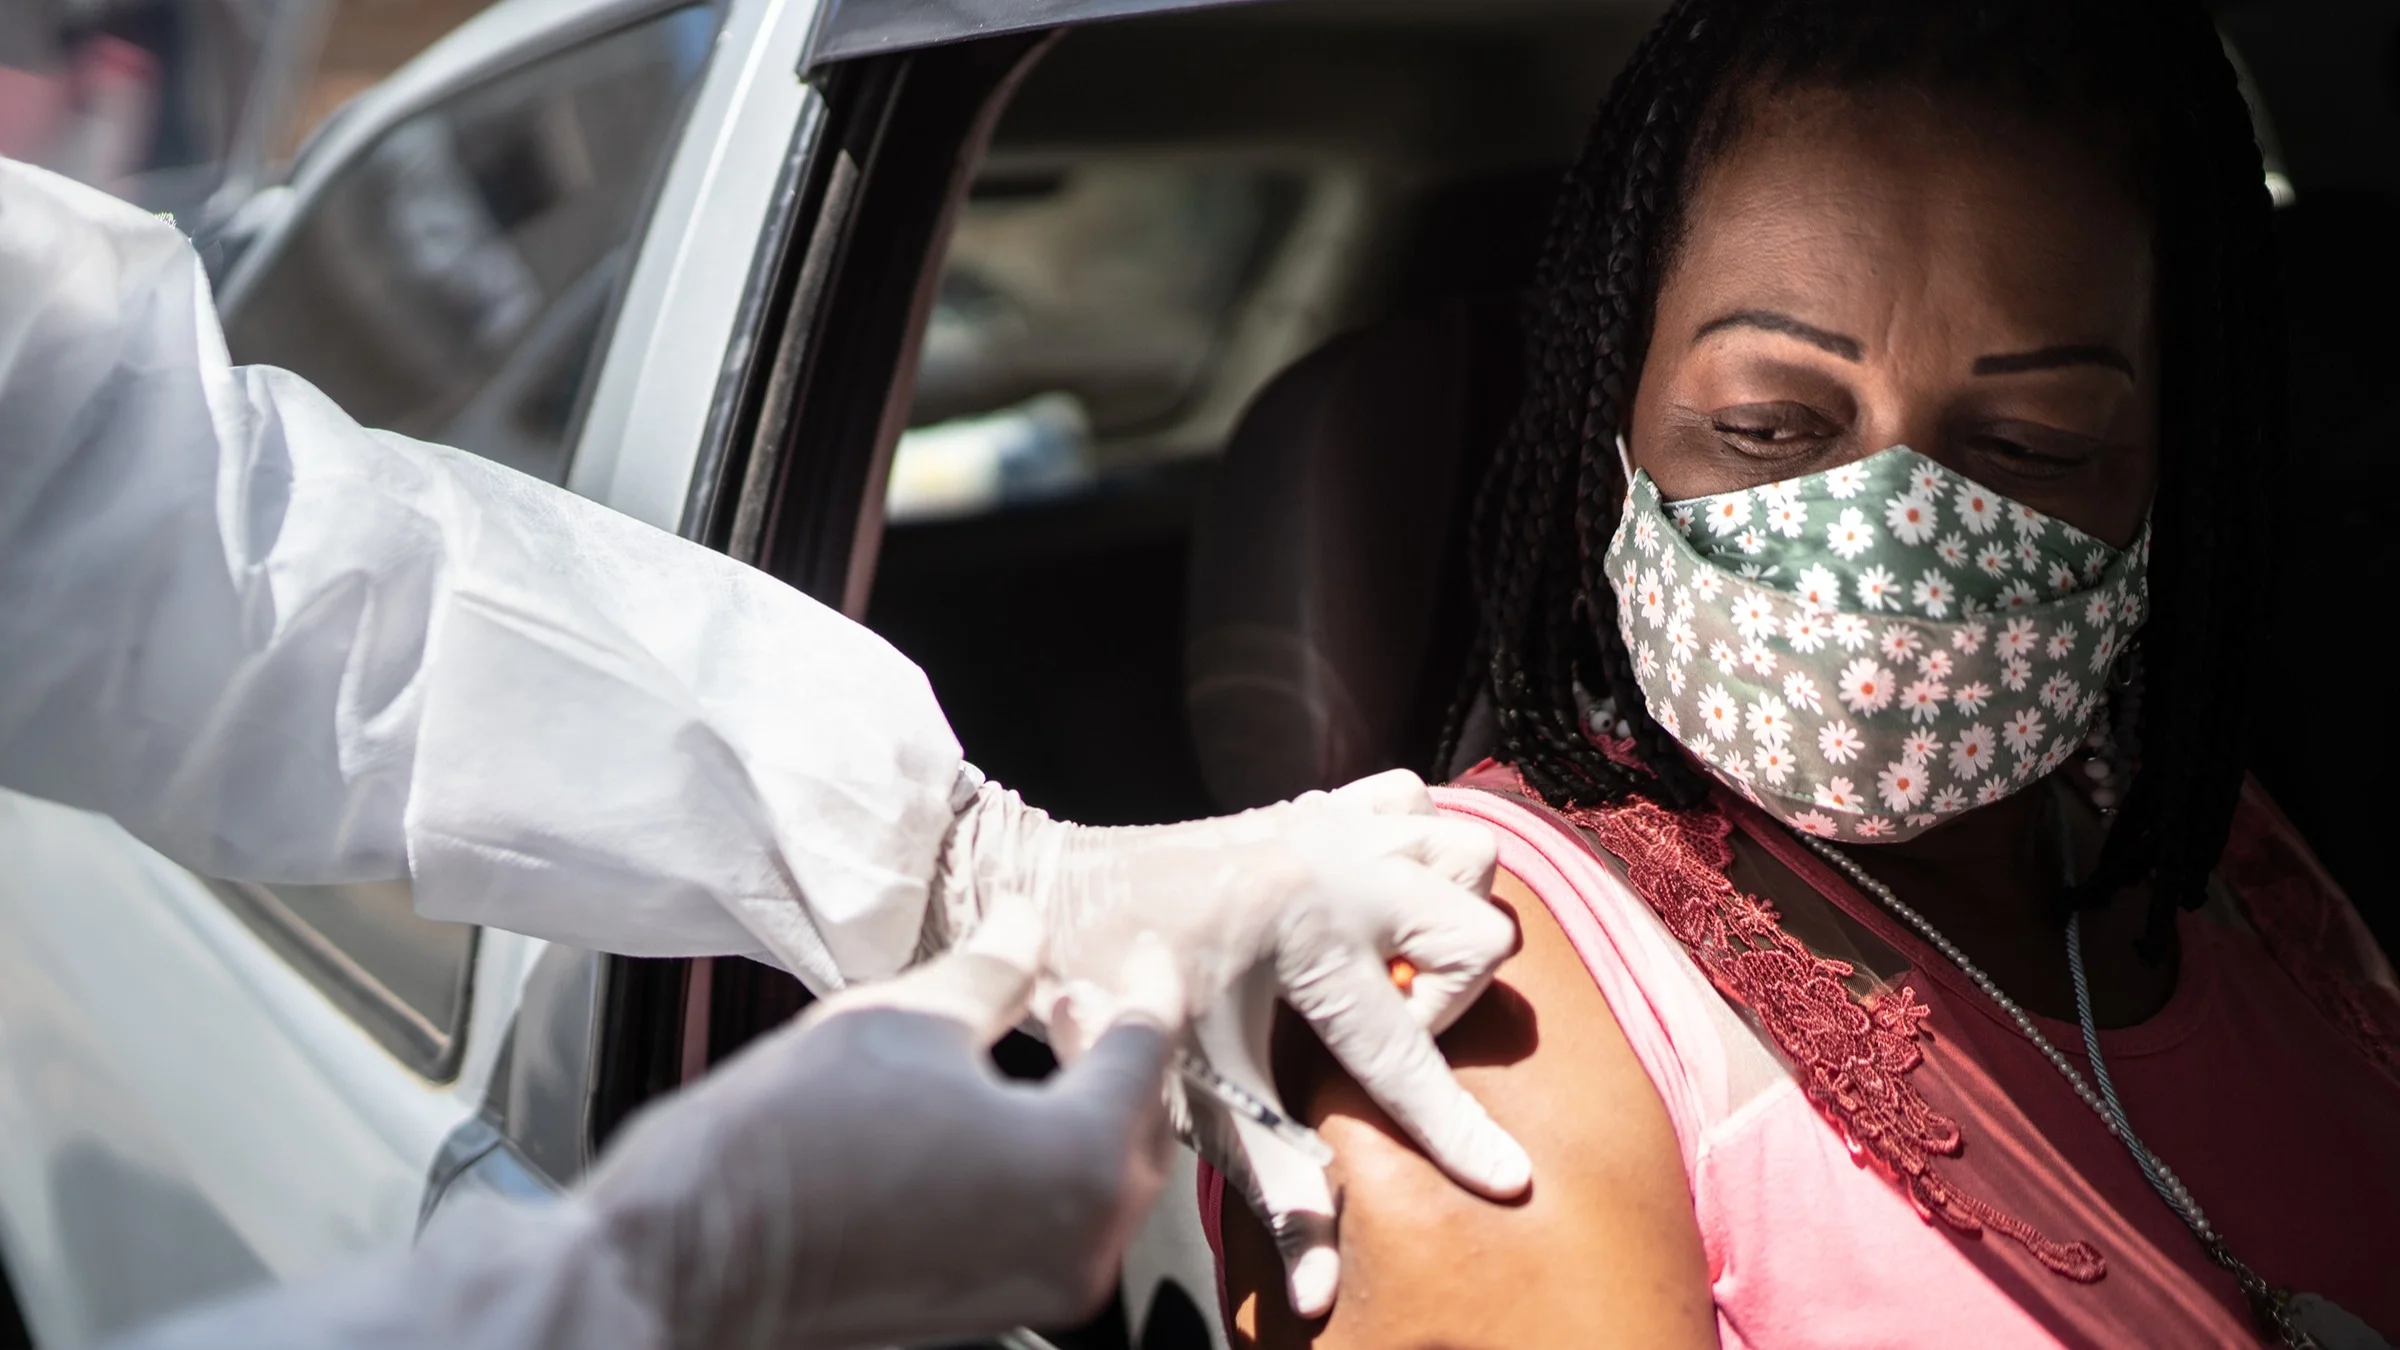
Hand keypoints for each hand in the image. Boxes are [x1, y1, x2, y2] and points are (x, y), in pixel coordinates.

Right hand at [580, 937, 1181, 1349]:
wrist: (695, 1256)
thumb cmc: (793, 1140)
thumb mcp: (907, 1019)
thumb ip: (994, 972)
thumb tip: (1026, 927)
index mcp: (1078, 1165)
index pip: (1146, 1051)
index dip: (1146, 983)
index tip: (1142, 947)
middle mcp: (1081, 1243)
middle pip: (1138, 1124)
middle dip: (1114, 1047)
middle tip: (1075, 987)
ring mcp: (1040, 1286)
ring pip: (1100, 1177)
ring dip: (1082, 1100)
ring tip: (1037, 1031)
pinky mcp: (992, 1304)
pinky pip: (1056, 1217)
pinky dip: (1047, 1155)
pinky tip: (997, 1103)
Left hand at [933, 768, 1528, 1315]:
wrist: (1052, 889)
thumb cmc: (1109, 987)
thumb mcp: (1191, 1092)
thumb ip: (1273, 1185)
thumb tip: (1319, 1293)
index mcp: (1305, 942)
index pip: (1405, 1058)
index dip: (1457, 1133)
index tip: (1508, 1180)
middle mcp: (1337, 873)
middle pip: (1476, 934)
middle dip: (1450, 998)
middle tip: (1383, 1024)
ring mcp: (1333, 827)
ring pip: (1467, 852)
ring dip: (1449, 913)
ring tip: (1392, 960)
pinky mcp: (1318, 803)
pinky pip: (1415, 801)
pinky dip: (1419, 847)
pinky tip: (1380, 897)